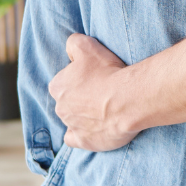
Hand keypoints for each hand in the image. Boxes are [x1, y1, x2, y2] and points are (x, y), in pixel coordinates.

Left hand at [48, 34, 138, 150]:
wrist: (128, 100)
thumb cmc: (107, 72)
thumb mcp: (86, 45)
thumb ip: (72, 43)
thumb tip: (70, 49)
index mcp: (57, 86)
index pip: (63, 81)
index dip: (79, 78)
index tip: (95, 76)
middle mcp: (60, 108)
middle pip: (68, 101)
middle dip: (81, 97)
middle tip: (102, 92)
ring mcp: (71, 126)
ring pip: (73, 119)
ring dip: (85, 115)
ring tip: (105, 108)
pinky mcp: (84, 141)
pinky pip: (74, 139)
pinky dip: (81, 135)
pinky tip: (92, 129)